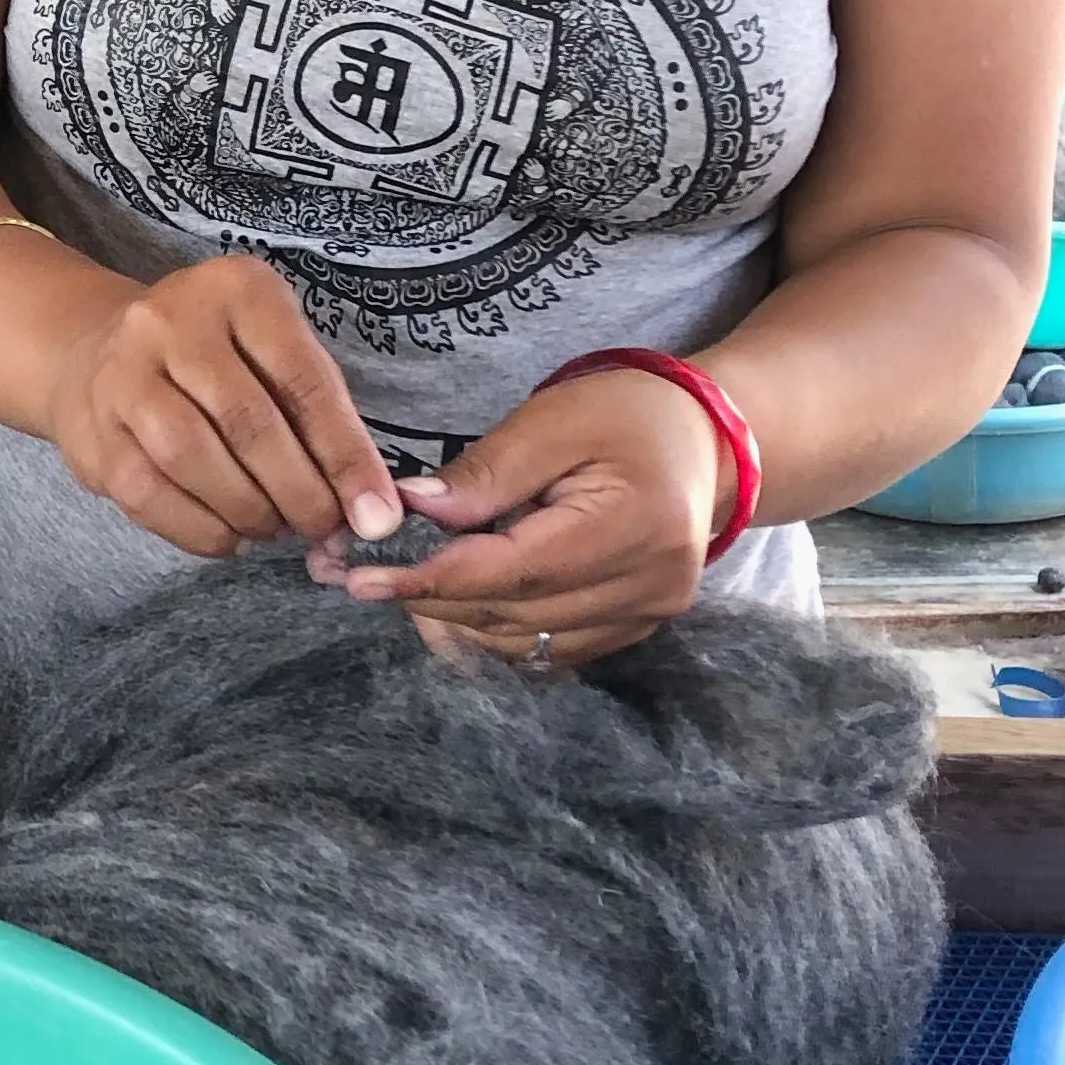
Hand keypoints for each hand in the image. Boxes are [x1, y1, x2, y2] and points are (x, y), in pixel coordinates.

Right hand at [40, 251, 404, 556]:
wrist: (96, 351)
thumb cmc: (214, 358)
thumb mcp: (271, 352)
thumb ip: (318, 413)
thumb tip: (369, 507)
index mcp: (236, 289)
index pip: (301, 379)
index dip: (345, 454)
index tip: (376, 514)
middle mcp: (170, 321)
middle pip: (246, 420)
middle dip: (297, 490)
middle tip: (322, 527)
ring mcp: (121, 374)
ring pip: (190, 456)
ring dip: (247, 510)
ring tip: (274, 527)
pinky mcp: (92, 430)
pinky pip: (148, 493)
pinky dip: (200, 529)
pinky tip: (230, 536)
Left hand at [319, 365, 724, 665]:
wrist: (709, 441)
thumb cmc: (627, 414)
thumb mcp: (551, 421)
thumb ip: (483, 476)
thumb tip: (409, 513)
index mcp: (631, 525)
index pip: (509, 572)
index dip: (427, 579)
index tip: (358, 578)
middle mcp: (649, 585)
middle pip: (511, 614)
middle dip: (426, 598)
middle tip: (356, 576)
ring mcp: (647, 616)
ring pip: (523, 643)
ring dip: (453, 620)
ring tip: (398, 583)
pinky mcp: (635, 629)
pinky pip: (547, 650)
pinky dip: (493, 630)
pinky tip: (452, 601)